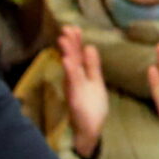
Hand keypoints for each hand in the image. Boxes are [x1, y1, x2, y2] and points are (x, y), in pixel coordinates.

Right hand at [59, 30, 108, 158]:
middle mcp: (75, 80)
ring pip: (70, 69)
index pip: (78, 55)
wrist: (89, 132)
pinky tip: (67, 61)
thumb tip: (89, 46)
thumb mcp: (95, 83)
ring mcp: (74, 90)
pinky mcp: (75, 100)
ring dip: (67, 54)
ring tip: (63, 40)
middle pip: (72, 58)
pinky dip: (70, 71)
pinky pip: (73, 83)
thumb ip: (92, 66)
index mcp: (81, 75)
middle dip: (70, 44)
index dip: (76, 41)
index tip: (74, 27)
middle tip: (66, 28)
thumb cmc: (92, 108)